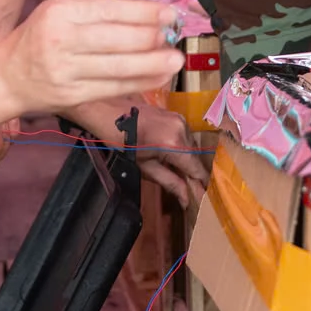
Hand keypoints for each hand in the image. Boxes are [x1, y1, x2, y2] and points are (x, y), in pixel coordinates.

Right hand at [0, 0, 183, 117]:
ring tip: (175, 60)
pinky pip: (113, 88)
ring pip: (118, 67)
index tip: (169, 13)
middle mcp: (61, 39)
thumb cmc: (39, 40)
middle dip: (152, 38)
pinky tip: (158, 77)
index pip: (110, 10)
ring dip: (152, 64)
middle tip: (176, 36)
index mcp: (60, 11)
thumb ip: (98, 14)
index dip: (144, 12)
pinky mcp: (72, 95)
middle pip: (117, 39)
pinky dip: (140, 83)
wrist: (5, 77)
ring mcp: (65, 70)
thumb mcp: (59, 13)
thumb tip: (149, 17)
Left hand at [68, 99, 210, 205]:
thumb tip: (186, 199)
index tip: (201, 198)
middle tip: (186, 189)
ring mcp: (181, 119)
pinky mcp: (177, 115)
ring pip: (192, 147)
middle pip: (195, 158)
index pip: (197, 169)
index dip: (200, 185)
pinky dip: (181, 148)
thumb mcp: (145, 166)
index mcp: (175, 144)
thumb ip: (170, 182)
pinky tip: (170, 155)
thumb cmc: (121, 141)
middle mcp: (182, 129)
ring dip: (186, 161)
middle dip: (192, 174)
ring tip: (175, 171)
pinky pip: (185, 136)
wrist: (109, 112)